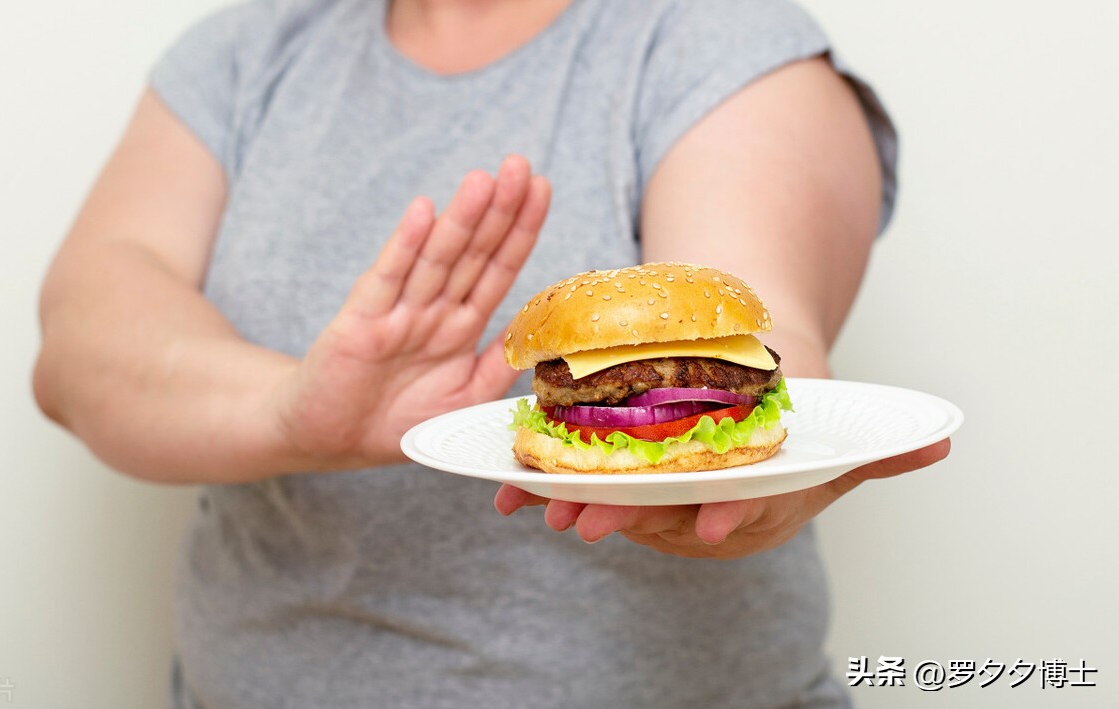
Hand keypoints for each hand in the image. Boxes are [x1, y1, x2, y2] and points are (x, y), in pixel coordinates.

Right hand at [276, 155, 550, 469]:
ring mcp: (397, 313)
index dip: (520, 230)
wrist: (328, 440)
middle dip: (498, 211)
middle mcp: (432, 311)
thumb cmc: (394, 420)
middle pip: (471, 253)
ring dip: (460, 219)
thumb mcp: (464, 399)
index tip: (542, 190)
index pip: (497, 269)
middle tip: (521, 166)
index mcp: (460, 326)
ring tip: (483, 180)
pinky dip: (405, 247)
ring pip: (436, 259)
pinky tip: (423, 212)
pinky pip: (387, 280)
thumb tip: (541, 335)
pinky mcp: (361, 324)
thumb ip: (499, 366)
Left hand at [494, 440, 950, 558]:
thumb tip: (942, 440)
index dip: (728, 516)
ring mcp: (652, 502)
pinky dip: (536, 489)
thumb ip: (878, 445)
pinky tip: (503, 493)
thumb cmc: (786, 421)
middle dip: (625, 518)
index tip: (710, 523)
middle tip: (587, 523)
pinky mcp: (610, 483)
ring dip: (572, 505)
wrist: (742, 403)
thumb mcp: (833, 432)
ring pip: (612, 506)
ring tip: (535, 503)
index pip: (742, 513)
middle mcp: (699, 512)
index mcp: (753, 504)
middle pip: (662, 515)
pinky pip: (572, 491)